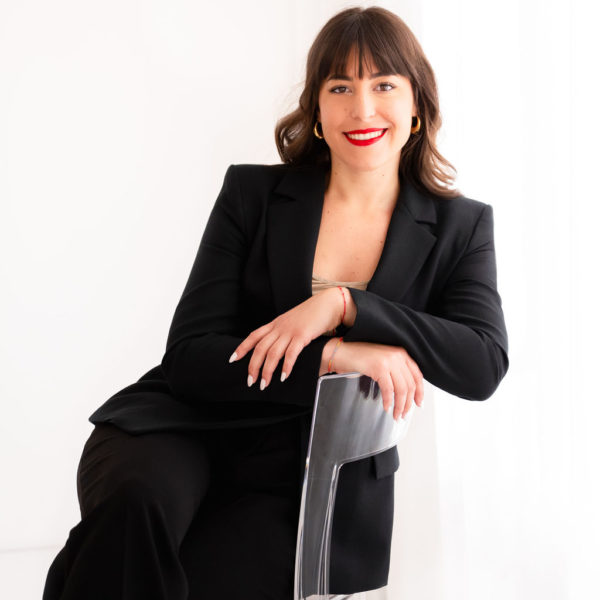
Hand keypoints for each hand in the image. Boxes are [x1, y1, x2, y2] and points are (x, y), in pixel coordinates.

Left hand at [229, 287, 344, 388]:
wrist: (328, 304)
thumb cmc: (312, 315)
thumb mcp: (292, 322)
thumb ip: (283, 333)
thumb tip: (278, 347)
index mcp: (275, 324)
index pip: (253, 336)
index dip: (242, 348)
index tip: (232, 359)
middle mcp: (279, 327)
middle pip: (260, 348)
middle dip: (253, 366)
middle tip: (250, 381)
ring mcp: (290, 331)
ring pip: (273, 353)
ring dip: (267, 371)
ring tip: (264, 384)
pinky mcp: (302, 335)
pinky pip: (291, 353)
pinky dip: (286, 366)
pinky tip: (284, 377)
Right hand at [326, 340, 424, 419]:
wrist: (342, 352)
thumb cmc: (359, 357)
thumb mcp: (382, 360)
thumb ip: (395, 370)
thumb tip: (405, 391)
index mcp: (401, 353)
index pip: (417, 375)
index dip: (420, 392)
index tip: (418, 403)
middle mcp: (397, 356)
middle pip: (410, 385)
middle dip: (408, 403)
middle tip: (404, 414)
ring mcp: (388, 361)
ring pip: (401, 389)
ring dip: (400, 406)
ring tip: (396, 415)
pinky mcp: (379, 368)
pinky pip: (389, 390)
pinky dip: (388, 401)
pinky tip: (386, 407)